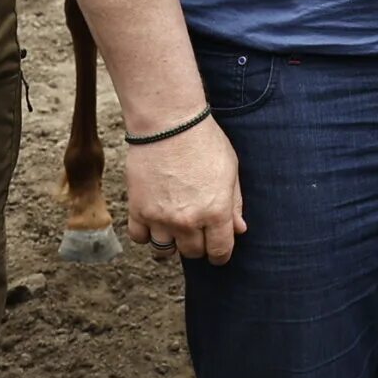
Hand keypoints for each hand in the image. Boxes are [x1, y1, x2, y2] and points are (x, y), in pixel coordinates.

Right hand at [125, 113, 245, 263]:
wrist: (168, 123)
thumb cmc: (204, 141)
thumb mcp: (230, 169)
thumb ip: (234, 203)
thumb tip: (239, 229)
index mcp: (216, 212)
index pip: (220, 251)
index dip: (221, 254)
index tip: (218, 250)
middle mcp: (188, 221)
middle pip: (193, 253)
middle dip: (198, 245)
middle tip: (198, 229)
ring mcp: (160, 218)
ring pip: (165, 251)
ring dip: (172, 242)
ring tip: (175, 226)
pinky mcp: (137, 209)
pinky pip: (139, 238)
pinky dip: (146, 234)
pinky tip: (154, 220)